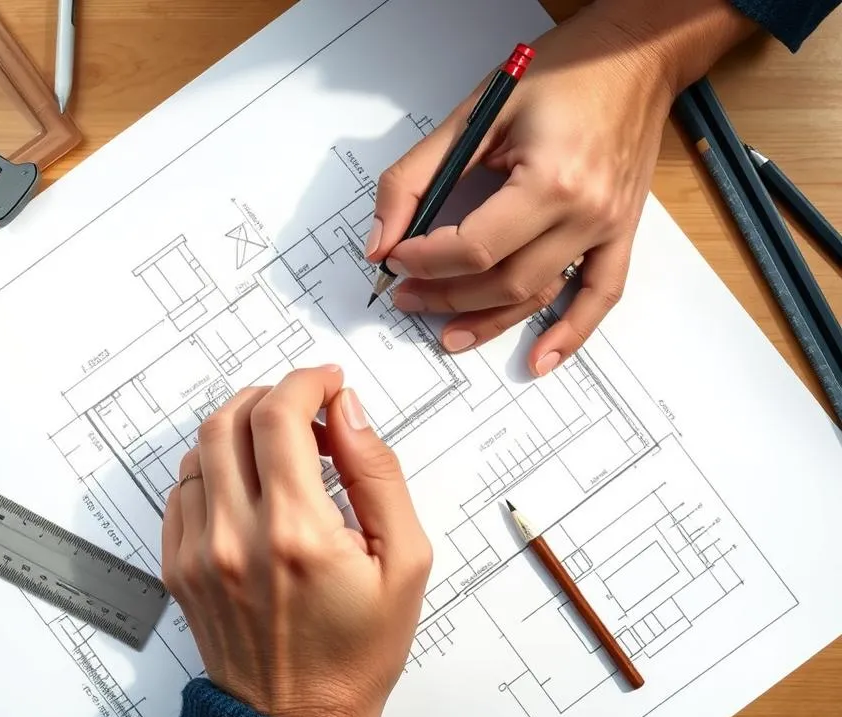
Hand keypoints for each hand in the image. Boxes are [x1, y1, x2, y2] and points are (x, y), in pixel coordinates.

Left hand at [161, 365, 432, 716]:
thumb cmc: (357, 650)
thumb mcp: (404, 562)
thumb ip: (378, 475)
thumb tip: (348, 412)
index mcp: (298, 532)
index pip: (280, 415)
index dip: (306, 382)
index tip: (327, 384)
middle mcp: (237, 537)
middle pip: (230, 419)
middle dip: (270, 396)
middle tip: (304, 411)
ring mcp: (199, 553)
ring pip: (200, 450)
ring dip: (240, 429)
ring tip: (278, 449)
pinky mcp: (179, 568)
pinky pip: (181, 490)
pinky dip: (213, 469)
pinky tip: (247, 486)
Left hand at [367, 0, 755, 374]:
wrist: (634, 55)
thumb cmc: (560, 71)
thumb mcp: (475, 114)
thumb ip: (417, 177)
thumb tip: (381, 239)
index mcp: (550, 179)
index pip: (473, 247)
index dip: (425, 261)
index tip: (395, 258)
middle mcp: (586, 212)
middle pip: (504, 280)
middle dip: (445, 295)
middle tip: (405, 296)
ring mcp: (608, 227)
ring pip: (540, 295)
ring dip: (490, 321)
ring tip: (447, 335)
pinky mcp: (621, 232)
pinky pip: (600, 294)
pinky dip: (571, 333)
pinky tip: (541, 360)